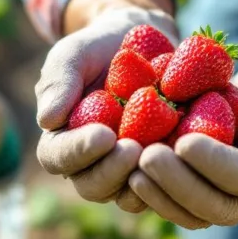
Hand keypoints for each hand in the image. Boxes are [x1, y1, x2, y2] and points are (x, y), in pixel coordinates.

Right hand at [34, 6, 178, 212]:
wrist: (143, 43)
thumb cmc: (100, 48)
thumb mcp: (74, 54)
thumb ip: (59, 81)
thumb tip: (47, 120)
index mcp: (63, 141)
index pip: (59, 158)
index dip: (79, 152)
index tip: (104, 134)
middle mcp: (93, 164)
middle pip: (94, 186)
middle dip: (112, 172)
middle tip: (135, 149)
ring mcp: (128, 171)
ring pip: (130, 196)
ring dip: (145, 180)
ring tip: (162, 153)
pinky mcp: (161, 168)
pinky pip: (167, 185)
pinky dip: (177, 173)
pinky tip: (190, 152)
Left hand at [130, 41, 237, 228]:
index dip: (215, 163)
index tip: (184, 141)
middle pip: (215, 204)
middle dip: (178, 183)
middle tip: (146, 156)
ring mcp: (230, 195)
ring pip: (192, 211)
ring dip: (160, 194)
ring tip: (130, 168)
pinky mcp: (206, 186)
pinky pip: (178, 199)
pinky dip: (154, 190)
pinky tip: (127, 167)